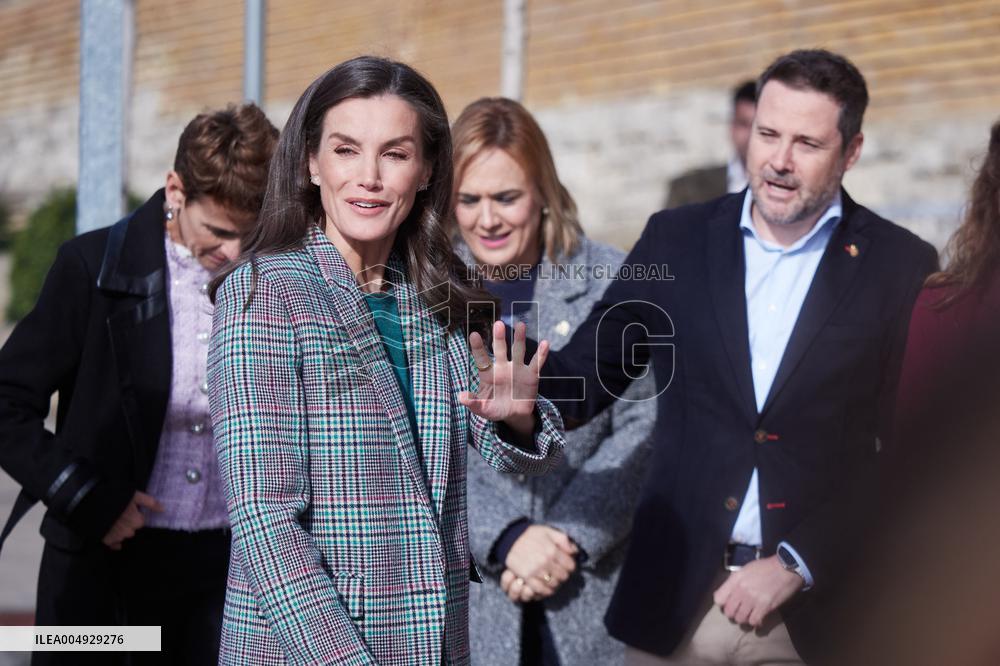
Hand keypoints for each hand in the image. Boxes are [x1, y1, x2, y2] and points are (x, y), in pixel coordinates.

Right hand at [101, 491, 163, 550]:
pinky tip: (108, 531)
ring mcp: (117, 537)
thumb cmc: (115, 498)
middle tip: (118, 515)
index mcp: (136, 521)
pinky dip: (113, 540)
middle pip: (131, 530)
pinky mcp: (106, 541)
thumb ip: (150, 503)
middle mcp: (128, 532)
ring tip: (111, 520)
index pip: (140, 521)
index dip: (134, 515)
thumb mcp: (134, 496)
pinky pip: (114, 544)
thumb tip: (163, 510)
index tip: (127, 510)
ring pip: (123, 536)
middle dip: (127, 524)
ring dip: (119, 530)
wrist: (91, 504)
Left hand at [460, 321, 549, 436]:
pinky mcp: (531, 375)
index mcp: (489, 374)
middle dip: (499, 337)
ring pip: (518, 350)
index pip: (481, 358)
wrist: (514, 415)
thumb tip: (460, 397)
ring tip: (520, 325)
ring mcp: (517, 369)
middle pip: (500, 350)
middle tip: (498, 324)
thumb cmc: (495, 409)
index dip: (477, 347)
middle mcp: (503, 367)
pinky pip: (536, 363)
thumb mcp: (483, 409)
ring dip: (519, 338)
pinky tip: (545, 343)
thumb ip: (473, 403)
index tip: (473, 334)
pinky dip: (541, 354)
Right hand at [501, 525, 577, 601]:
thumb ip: (563, 540)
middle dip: (564, 575)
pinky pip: (540, 589)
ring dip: (555, 583)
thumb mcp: (548, 531)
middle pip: (563, 576)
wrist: (509, 538)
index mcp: (552, 550)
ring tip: (553, 578)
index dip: (570, 566)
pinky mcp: (526, 577)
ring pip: (553, 584)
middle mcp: (545, 561)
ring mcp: (536, 570)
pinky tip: (546, 586)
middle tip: (560, 572)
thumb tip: (574, 551)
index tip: (566, 565)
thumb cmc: (530, 534)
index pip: (570, 566)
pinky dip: (546, 590)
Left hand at [713, 555, 803, 626]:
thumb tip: (729, 593)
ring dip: (744, 619)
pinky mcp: (765, 607)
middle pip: (729, 612)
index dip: (722, 603)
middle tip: (739, 611)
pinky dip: (755, 622)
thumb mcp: (746, 569)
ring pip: (740, 619)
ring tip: (748, 615)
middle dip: (733, 614)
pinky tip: (758, 618)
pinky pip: (754, 621)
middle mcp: (741, 590)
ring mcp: (752, 599)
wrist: (786, 567)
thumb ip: (735, 581)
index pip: (718, 598)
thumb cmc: (766, 567)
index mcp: (735, 579)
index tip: (728, 604)